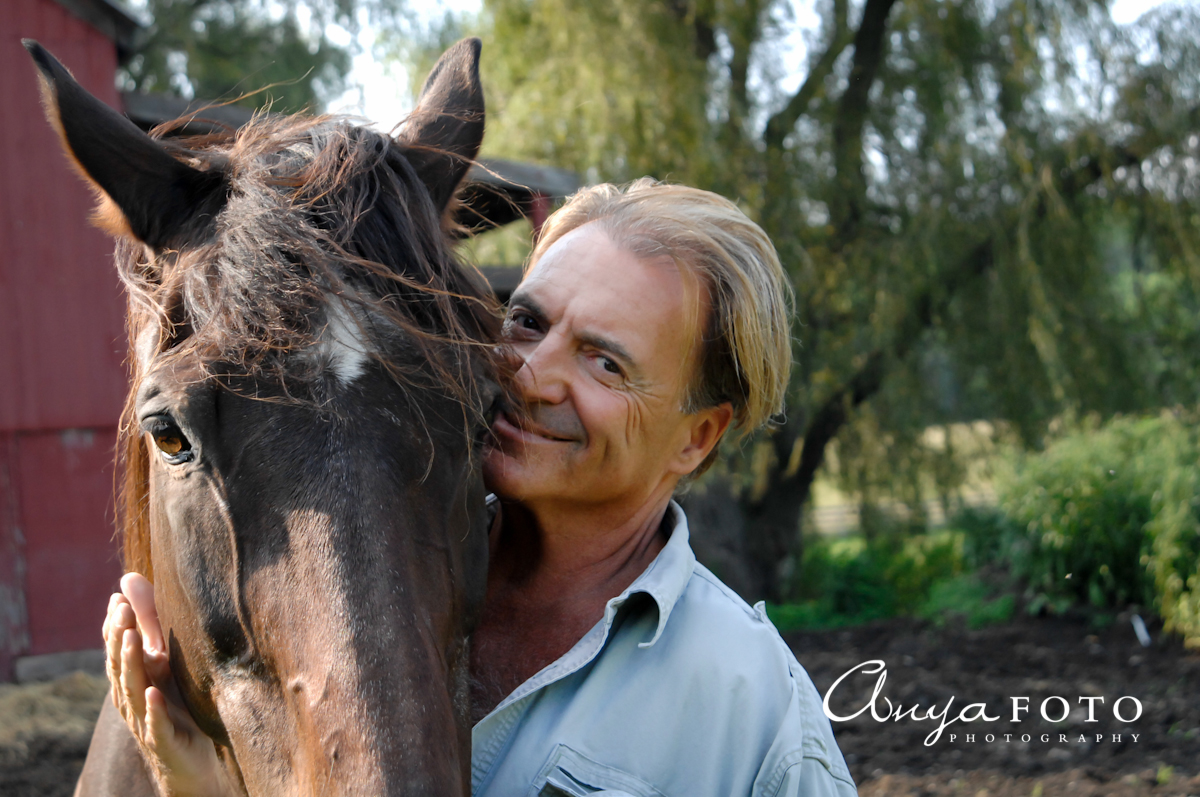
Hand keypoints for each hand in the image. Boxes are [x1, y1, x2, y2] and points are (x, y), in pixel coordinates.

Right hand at [103, 573, 229, 796]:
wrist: (190, 758)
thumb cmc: (176, 702)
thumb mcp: (165, 658)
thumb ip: (151, 621)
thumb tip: (127, 579)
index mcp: (134, 677)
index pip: (116, 649)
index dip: (114, 625)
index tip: (118, 598)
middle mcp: (134, 697)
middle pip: (120, 666)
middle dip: (118, 638)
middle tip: (121, 611)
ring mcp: (146, 720)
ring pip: (132, 691)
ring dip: (130, 664)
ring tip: (131, 639)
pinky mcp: (165, 741)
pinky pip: (156, 725)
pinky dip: (153, 709)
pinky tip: (153, 692)